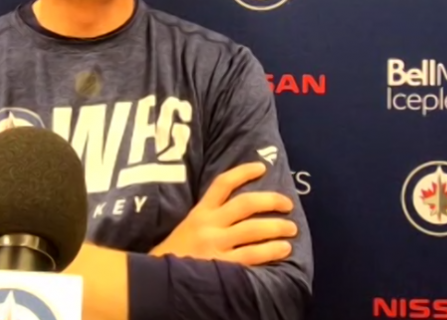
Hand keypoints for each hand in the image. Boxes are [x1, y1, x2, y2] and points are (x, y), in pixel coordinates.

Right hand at [149, 162, 296, 265]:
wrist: (155, 279)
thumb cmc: (174, 255)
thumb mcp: (186, 228)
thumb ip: (207, 220)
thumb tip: (236, 212)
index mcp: (199, 213)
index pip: (222, 184)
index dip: (243, 172)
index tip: (261, 168)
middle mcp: (208, 224)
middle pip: (245, 204)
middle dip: (270, 201)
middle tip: (287, 204)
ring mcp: (215, 244)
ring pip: (253, 229)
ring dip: (276, 227)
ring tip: (291, 229)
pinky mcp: (221, 264)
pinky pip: (252, 255)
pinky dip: (270, 251)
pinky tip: (283, 250)